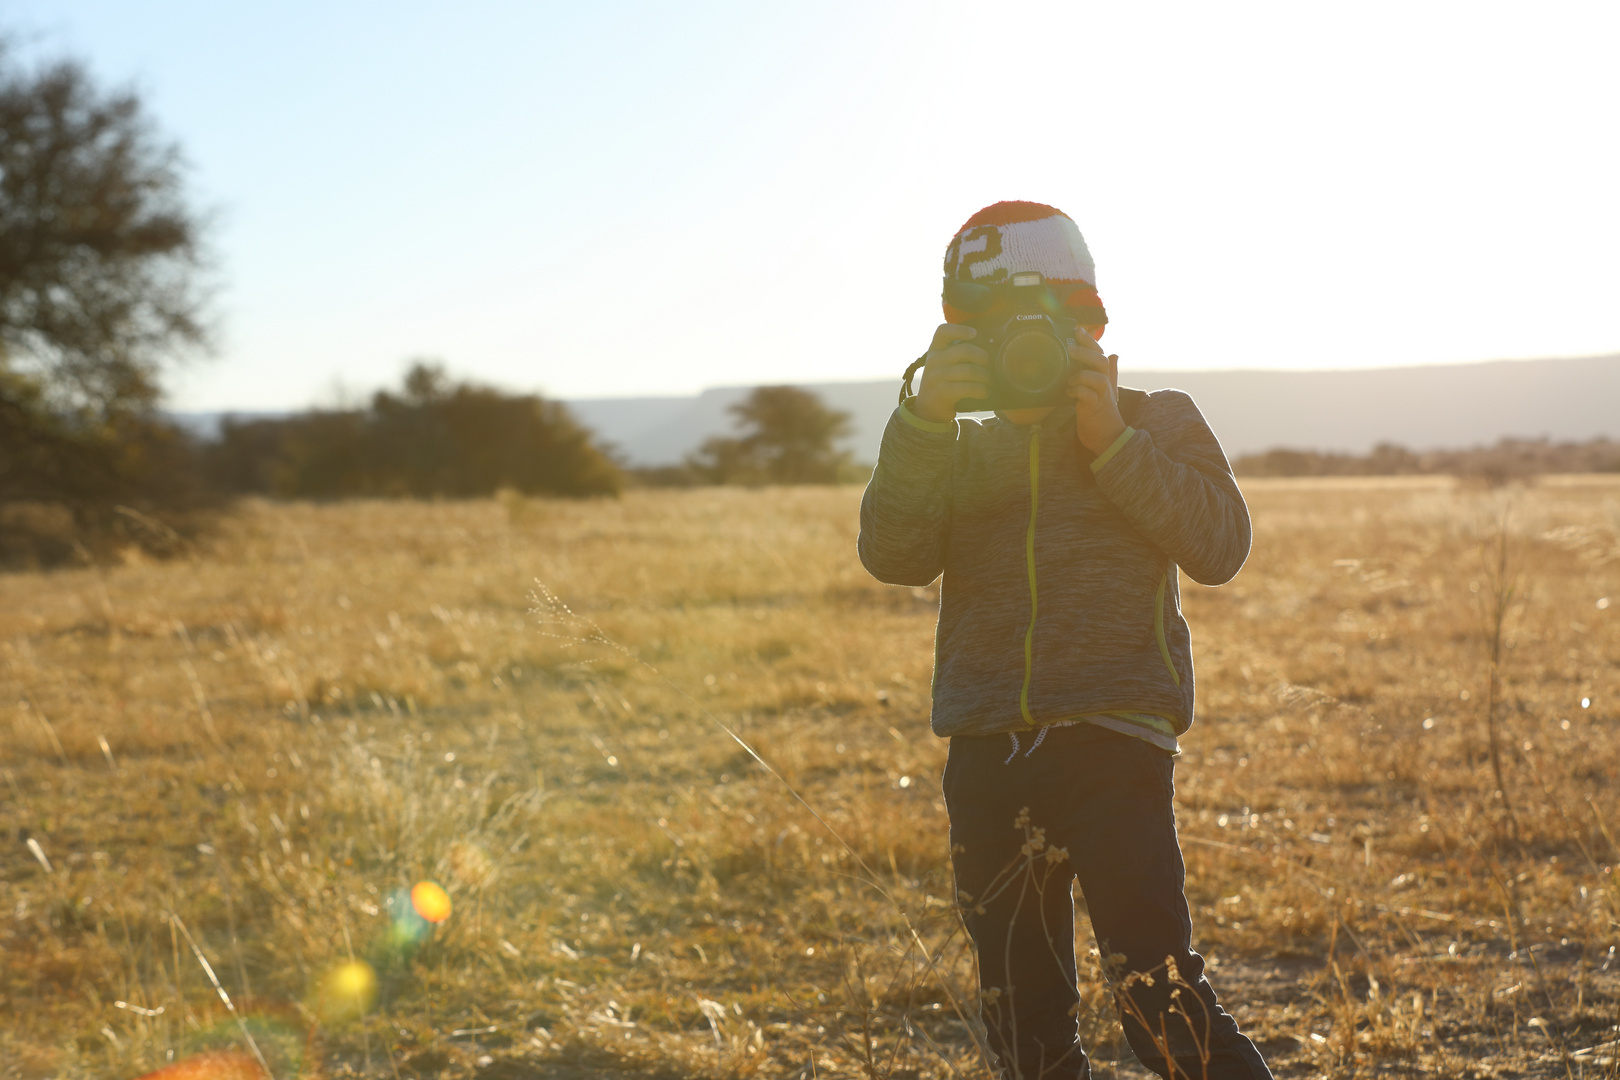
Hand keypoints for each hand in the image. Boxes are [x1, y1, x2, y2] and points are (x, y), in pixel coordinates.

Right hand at [909, 323, 989, 423]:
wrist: (928, 407)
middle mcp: (933, 361)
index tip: (975, 334)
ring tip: (989, 381)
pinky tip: (985, 392)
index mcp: (934, 350)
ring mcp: (936, 377)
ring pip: (970, 371)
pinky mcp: (942, 393)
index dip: (960, 330)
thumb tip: (988, 346)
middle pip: (965, 350)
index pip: (943, 331)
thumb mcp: (943, 364)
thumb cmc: (943, 381)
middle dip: (983, 358)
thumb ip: (957, 354)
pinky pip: (969, 388)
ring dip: (985, 377)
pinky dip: (982, 390)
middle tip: (989, 366)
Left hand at [1065, 333, 1125, 453]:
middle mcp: (1105, 385)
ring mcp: (1101, 397)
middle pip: (1101, 362)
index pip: (1100, 354)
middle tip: (1070, 348)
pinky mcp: (1094, 409)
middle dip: (1086, 352)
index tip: (1078, 329)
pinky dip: (1078, 392)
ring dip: (1082, 375)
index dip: (1090, 341)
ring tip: (1070, 379)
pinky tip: (1069, 393)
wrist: (1108, 437)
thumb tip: (1115, 354)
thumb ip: (1110, 372)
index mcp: (1105, 378)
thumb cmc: (1103, 412)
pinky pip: (1088, 396)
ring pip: (1098, 378)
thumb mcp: (1106, 390)